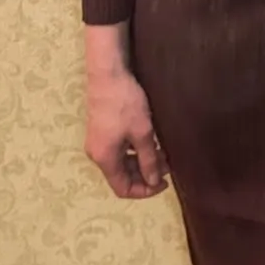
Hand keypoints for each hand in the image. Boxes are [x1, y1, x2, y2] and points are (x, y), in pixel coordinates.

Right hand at [83, 25, 168, 200]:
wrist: (108, 74)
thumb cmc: (125, 104)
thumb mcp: (143, 134)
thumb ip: (149, 160)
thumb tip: (154, 181)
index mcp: (105, 158)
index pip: (123, 189)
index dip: (144, 190)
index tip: (164, 182)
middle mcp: (97, 154)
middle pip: (122, 176)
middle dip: (146, 174)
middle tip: (167, 164)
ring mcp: (97, 142)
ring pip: (121, 162)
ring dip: (141, 161)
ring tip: (163, 152)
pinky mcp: (101, 131)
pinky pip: (118, 151)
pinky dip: (134, 151)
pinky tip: (150, 142)